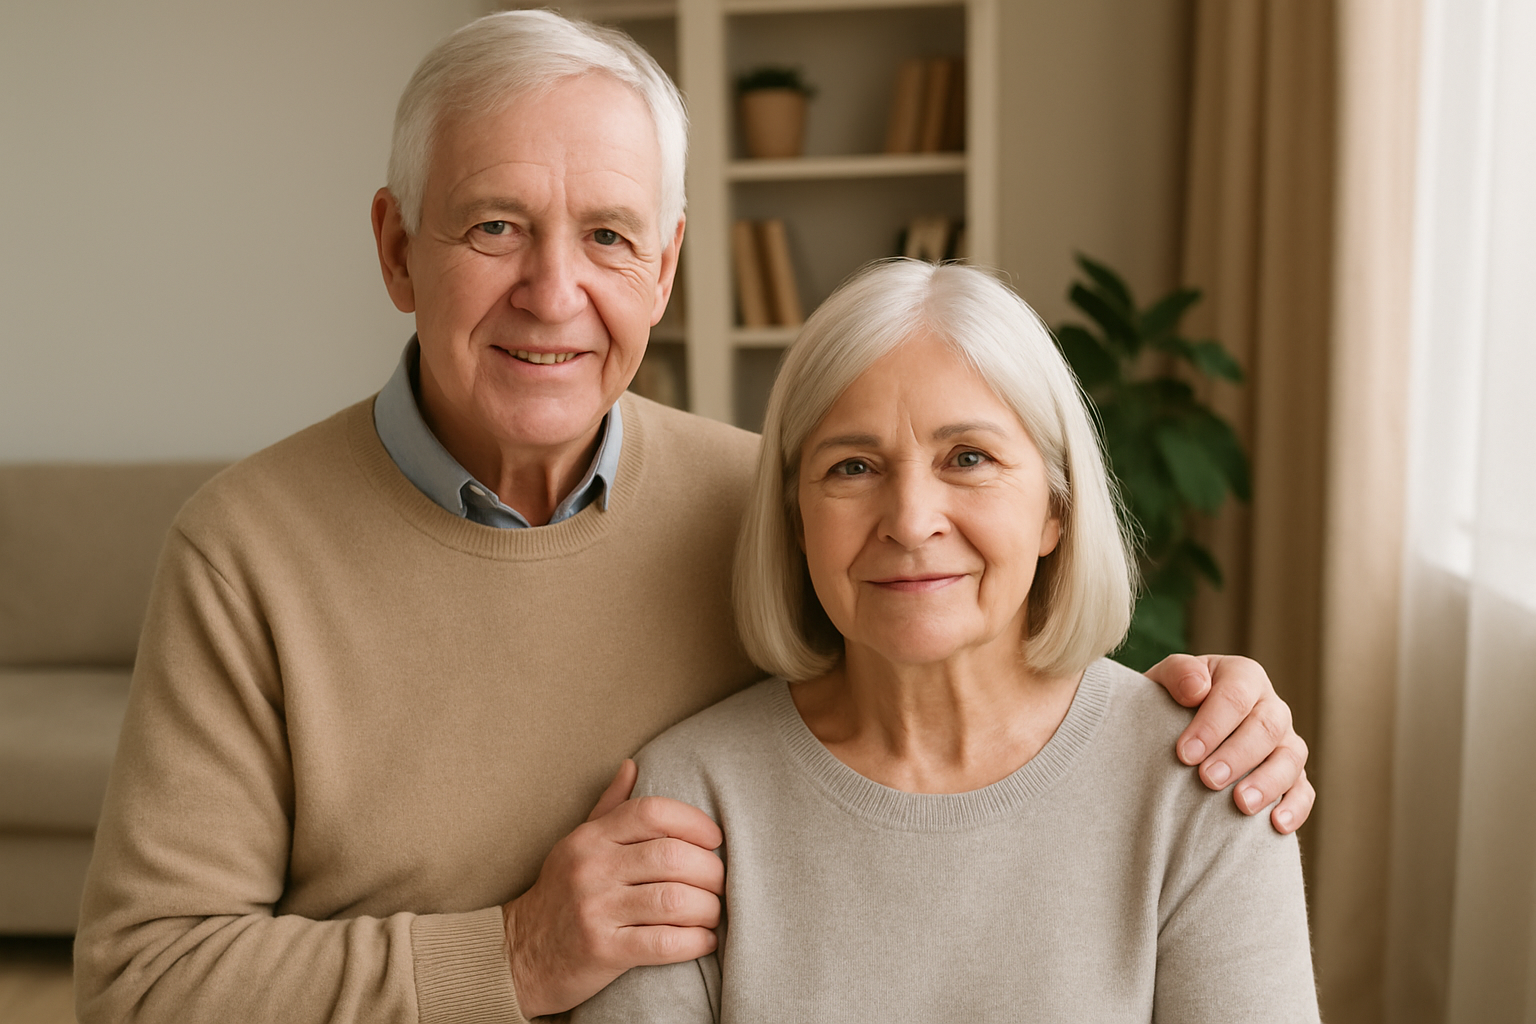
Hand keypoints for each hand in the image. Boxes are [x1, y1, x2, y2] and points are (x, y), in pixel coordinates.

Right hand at [503, 759, 725, 1018]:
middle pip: (672, 856)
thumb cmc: (560, 895)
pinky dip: (695, 942)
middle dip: (710, 870)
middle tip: (721, 882)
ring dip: (708, 908)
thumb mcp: (577, 844)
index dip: (693, 821)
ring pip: (674, 900)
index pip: (652, 812)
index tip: (714, 839)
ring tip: (714, 912)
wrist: (518, 955)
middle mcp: (592, 868)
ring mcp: (596, 909)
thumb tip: (633, 764)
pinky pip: (664, 943)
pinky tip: (704, 940)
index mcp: (592, 838)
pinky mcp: (602, 951)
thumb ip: (609, 806)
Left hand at [1144, 654, 1313, 834]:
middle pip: (1266, 727)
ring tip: (1242, 804)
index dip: (1212, 725)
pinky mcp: (1292, 774)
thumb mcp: (1166, 679)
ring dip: (1268, 782)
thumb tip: (1196, 688)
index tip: (1185, 753)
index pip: (1235, 696)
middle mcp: (1271, 707)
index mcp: (1243, 677)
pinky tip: (1277, 825)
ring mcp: (1285, 741)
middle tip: (1208, 779)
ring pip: (1290, 758)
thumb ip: (1178, 673)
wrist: (1174, 726)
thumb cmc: (1171, 700)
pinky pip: (1303, 790)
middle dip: (1237, 755)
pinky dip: (1295, 807)